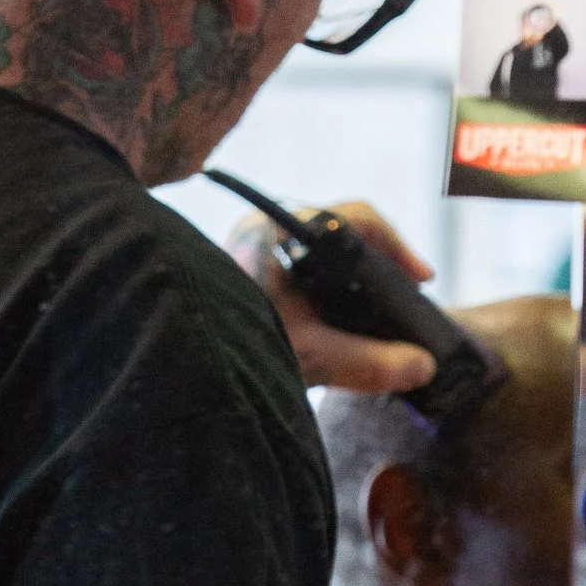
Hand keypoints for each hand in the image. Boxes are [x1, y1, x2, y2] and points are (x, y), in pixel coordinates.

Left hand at [226, 199, 437, 394]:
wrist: (164, 364)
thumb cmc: (225, 345)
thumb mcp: (305, 355)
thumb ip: (367, 362)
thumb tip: (420, 367)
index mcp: (276, 230)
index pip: (355, 217)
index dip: (396, 246)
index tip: (420, 279)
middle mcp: (260, 232)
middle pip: (338, 241)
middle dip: (373, 275)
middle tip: (396, 308)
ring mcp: (247, 255)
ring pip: (314, 265)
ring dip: (345, 294)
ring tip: (367, 329)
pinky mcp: (238, 281)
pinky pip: (292, 283)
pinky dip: (319, 305)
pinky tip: (329, 337)